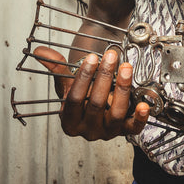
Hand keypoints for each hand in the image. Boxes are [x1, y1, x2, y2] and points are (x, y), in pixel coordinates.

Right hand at [34, 46, 149, 140]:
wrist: (98, 105)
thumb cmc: (83, 94)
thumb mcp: (68, 83)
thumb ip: (56, 67)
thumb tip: (40, 51)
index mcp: (70, 121)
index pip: (75, 99)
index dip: (83, 78)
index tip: (91, 58)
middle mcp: (88, 130)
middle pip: (96, 104)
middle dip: (104, 77)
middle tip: (111, 57)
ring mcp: (107, 132)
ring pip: (116, 114)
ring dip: (122, 89)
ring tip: (126, 68)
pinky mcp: (124, 131)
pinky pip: (133, 129)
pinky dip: (139, 118)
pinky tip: (143, 105)